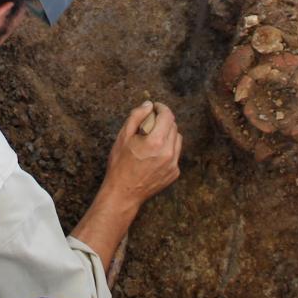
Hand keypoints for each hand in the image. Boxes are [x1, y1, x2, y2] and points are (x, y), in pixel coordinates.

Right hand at [100, 100, 182, 216]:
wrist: (123, 193)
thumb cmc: (120, 164)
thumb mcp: (123, 136)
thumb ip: (136, 116)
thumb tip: (149, 104)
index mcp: (156, 141)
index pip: (168, 116)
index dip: (161, 108)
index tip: (155, 107)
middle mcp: (169, 153)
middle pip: (174, 126)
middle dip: (163, 120)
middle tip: (150, 122)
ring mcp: (173, 164)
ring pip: (177, 140)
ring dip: (168, 134)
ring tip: (153, 138)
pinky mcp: (174, 173)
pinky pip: (175, 154)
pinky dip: (168, 149)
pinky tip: (154, 154)